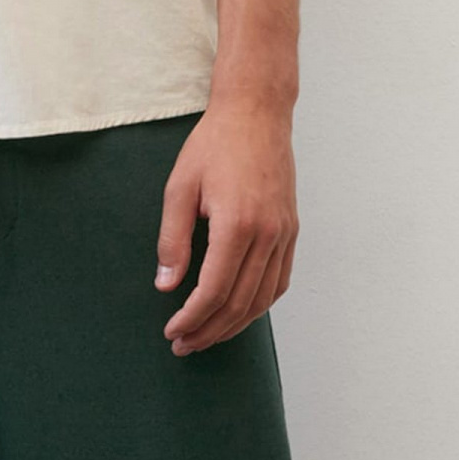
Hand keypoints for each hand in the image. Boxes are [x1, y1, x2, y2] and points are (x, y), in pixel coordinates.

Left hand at [154, 100, 297, 354]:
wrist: (256, 114)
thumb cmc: (214, 145)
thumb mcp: (179, 187)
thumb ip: (173, 239)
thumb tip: (167, 284)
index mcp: (237, 224)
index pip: (214, 290)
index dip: (192, 318)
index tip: (172, 331)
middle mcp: (268, 234)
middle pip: (240, 303)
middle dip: (209, 331)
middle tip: (183, 345)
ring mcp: (285, 233)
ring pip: (263, 299)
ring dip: (234, 325)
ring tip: (207, 337)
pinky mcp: (292, 230)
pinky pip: (279, 281)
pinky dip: (260, 305)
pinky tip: (239, 313)